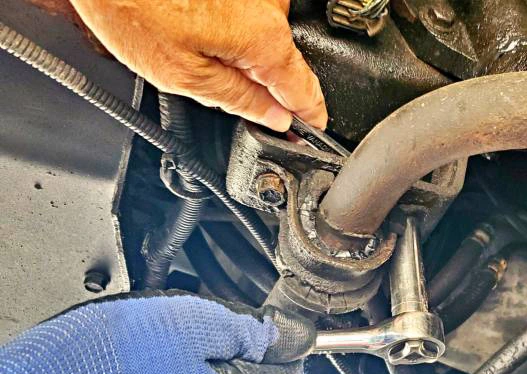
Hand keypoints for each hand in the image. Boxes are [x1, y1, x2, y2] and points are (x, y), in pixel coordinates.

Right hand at [0, 292, 301, 373]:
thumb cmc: (113, 358)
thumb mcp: (193, 324)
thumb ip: (242, 329)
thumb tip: (276, 333)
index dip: (288, 343)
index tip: (287, 323)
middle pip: (243, 373)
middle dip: (241, 338)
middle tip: (226, 309)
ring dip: (206, 344)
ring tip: (181, 320)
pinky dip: (178, 357)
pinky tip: (153, 339)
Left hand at [68, 0, 327, 130]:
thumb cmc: (133, 5)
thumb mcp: (184, 74)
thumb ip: (238, 100)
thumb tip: (274, 117)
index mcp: (263, 38)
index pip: (303, 90)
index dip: (309, 115)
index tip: (313, 128)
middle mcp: (271, 5)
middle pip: (279, 62)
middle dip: (259, 81)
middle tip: (217, 83)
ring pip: (262, 35)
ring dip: (239, 48)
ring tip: (191, 42)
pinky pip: (249, 12)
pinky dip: (231, 24)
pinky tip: (195, 21)